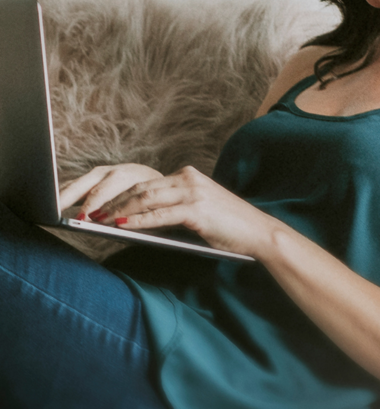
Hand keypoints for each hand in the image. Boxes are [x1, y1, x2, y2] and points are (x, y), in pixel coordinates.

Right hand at [59, 163, 163, 220]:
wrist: (157, 182)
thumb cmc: (154, 199)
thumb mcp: (151, 206)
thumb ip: (135, 213)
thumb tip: (119, 224)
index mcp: (128, 176)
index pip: (105, 192)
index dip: (92, 206)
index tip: (81, 219)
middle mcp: (112, 172)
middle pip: (86, 185)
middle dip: (69, 199)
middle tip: (55, 213)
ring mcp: (99, 173)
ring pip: (76, 185)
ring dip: (62, 197)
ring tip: (47, 211)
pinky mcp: (91, 179)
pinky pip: (73, 187)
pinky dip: (63, 196)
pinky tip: (52, 206)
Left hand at [92, 165, 278, 257]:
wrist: (259, 232)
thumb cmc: (230, 225)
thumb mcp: (199, 208)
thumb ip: (174, 206)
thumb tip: (138, 217)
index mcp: (189, 176)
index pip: (147, 183)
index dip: (121, 194)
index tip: (101, 205)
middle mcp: (190, 179)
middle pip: (142, 188)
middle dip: (113, 201)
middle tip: (91, 214)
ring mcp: (193, 193)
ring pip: (146, 198)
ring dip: (119, 210)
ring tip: (100, 221)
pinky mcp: (196, 210)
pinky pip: (159, 215)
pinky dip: (138, 221)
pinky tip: (122, 226)